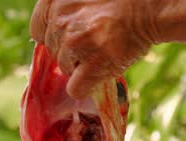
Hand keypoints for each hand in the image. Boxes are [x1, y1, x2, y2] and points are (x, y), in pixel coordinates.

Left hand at [30, 0, 155, 98]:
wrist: (148, 9)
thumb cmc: (120, 2)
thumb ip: (65, 10)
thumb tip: (57, 33)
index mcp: (53, 0)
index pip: (37, 30)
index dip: (54, 37)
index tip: (70, 39)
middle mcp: (59, 20)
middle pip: (53, 51)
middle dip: (71, 52)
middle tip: (95, 43)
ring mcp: (74, 44)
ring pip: (65, 69)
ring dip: (81, 66)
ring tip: (103, 53)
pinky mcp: (91, 65)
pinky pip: (76, 88)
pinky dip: (85, 87)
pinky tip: (98, 76)